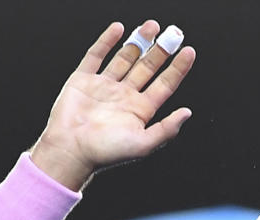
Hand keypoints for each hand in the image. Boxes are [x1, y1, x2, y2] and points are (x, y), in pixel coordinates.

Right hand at [31, 20, 195, 189]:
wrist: (70, 150)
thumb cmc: (106, 153)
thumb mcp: (143, 144)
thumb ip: (166, 129)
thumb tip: (187, 112)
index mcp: (140, 110)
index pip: (165, 84)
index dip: (177, 68)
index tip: (189, 51)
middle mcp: (124, 96)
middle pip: (147, 67)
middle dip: (160, 50)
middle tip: (173, 32)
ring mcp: (104, 86)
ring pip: (125, 58)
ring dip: (138, 41)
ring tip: (151, 26)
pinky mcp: (83, 80)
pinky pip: (96, 56)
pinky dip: (106, 41)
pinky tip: (119, 28)